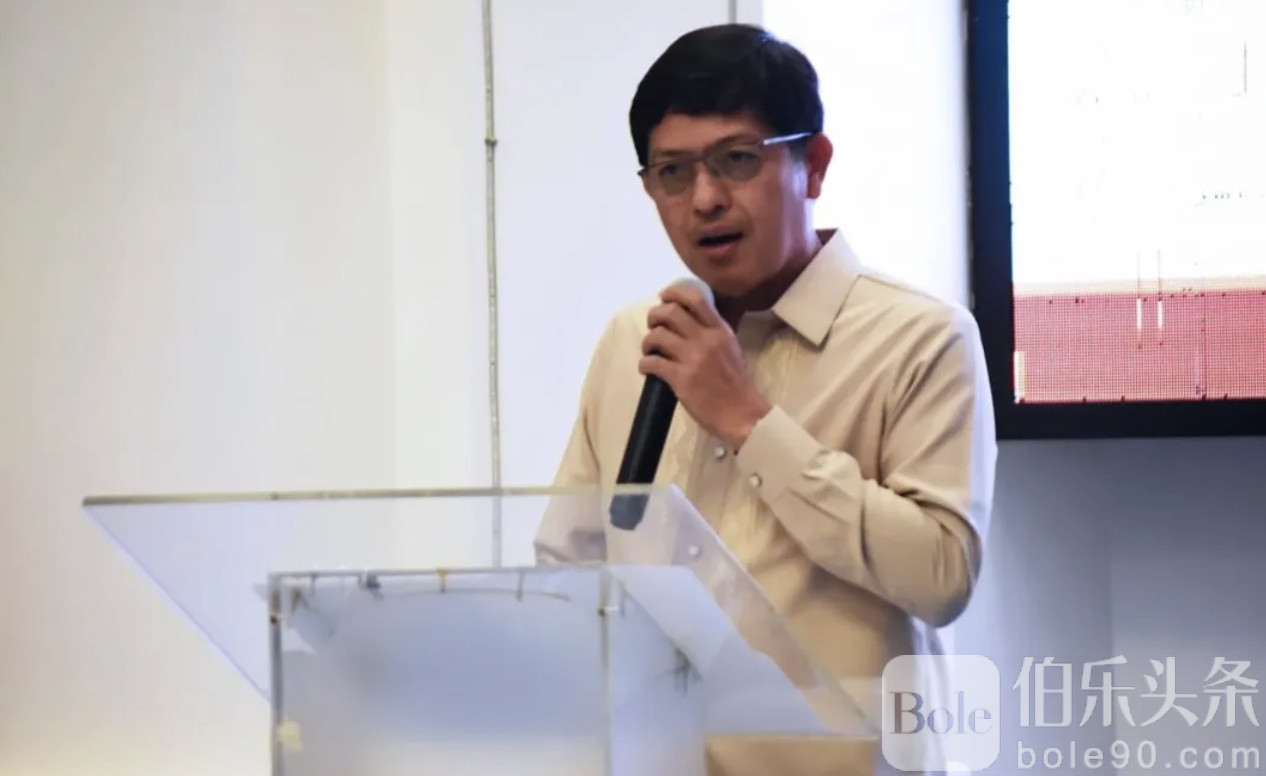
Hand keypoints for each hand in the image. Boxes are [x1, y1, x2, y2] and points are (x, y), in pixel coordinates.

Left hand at [639, 282, 770, 448]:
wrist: (742, 413)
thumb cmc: (736, 383)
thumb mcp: (731, 348)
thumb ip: (712, 332)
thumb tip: (689, 320)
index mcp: (720, 330)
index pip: (695, 299)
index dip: (674, 293)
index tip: (664, 296)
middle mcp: (705, 339)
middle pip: (670, 313)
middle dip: (654, 315)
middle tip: (652, 325)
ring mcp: (692, 358)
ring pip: (657, 336)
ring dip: (647, 342)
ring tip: (649, 350)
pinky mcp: (681, 379)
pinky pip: (653, 362)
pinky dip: (644, 364)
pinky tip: (647, 369)